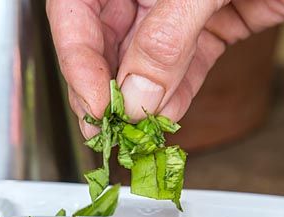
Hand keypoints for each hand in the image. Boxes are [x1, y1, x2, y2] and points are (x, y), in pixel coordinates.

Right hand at [47, 0, 283, 136]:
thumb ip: (168, 36)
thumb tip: (137, 95)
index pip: (73, 13)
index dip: (77, 61)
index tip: (97, 104)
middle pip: (102, 42)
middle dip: (106, 90)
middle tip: (112, 131)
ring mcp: (174, 7)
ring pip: (142, 63)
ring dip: (141, 103)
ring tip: (139, 136)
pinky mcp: (210, 25)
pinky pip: (183, 69)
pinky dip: (175, 98)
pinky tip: (168, 119)